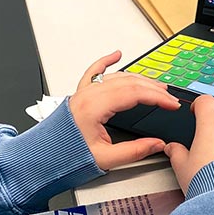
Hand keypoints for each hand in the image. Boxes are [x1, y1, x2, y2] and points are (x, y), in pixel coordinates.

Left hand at [69, 50, 181, 170]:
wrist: (42, 158)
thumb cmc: (66, 157)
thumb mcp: (105, 159)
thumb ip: (135, 151)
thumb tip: (157, 144)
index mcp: (95, 107)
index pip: (134, 94)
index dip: (157, 97)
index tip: (171, 104)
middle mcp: (89, 94)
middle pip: (129, 83)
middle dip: (153, 89)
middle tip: (169, 98)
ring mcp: (84, 92)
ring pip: (117, 77)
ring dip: (138, 79)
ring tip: (155, 85)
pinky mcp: (80, 94)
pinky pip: (94, 71)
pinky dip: (106, 61)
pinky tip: (116, 55)